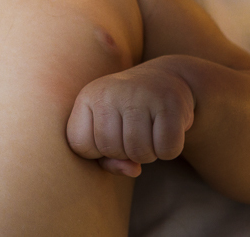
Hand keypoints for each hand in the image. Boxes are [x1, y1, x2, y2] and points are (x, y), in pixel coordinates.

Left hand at [66, 58, 195, 176]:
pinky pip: (166, 149)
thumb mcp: (109, 130)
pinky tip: (166, 131)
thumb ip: (108, 159)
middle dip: (126, 154)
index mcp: (89, 95)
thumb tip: (132, 170)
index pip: (80, 145)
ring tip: (150, 133)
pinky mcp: (169, 103)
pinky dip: (169, 150)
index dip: (98, 151)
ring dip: (148, 154)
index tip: (112, 136)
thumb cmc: (131, 113)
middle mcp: (111, 91)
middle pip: (111, 150)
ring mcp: (140, 95)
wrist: (166, 78)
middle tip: (136, 134)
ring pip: (139, 152)